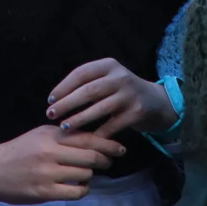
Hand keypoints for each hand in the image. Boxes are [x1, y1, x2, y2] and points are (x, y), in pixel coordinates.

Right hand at [0, 125, 125, 204]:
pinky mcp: (45, 192)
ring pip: (85, 174)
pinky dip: (82, 190)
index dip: (107, 143)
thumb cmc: (18, 151)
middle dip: (104, 159)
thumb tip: (93, 139)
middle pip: (90, 155)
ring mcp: (48, 173)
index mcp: (50, 134)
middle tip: (109, 161)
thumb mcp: (39, 135)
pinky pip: (76, 192)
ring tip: (86, 174)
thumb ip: (63, 136)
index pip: (86, 137)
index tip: (119, 147)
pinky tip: (79, 187)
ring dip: (90, 175)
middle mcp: (50, 151)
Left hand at [47, 58, 176, 137]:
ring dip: (79, 119)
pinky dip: (98, 133)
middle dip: (67, 103)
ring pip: (99, 108)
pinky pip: (112, 125)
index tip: (50, 100)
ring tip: (64, 127)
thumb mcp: (108, 78)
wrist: (156, 102)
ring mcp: (130, 94)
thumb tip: (56, 97)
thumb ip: (88, 83)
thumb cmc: (122, 91)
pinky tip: (86, 140)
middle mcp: (120, 77)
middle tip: (51, 114)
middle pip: (88, 90)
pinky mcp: (137, 112)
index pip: (81, 73)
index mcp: (108, 65)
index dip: (63, 87)